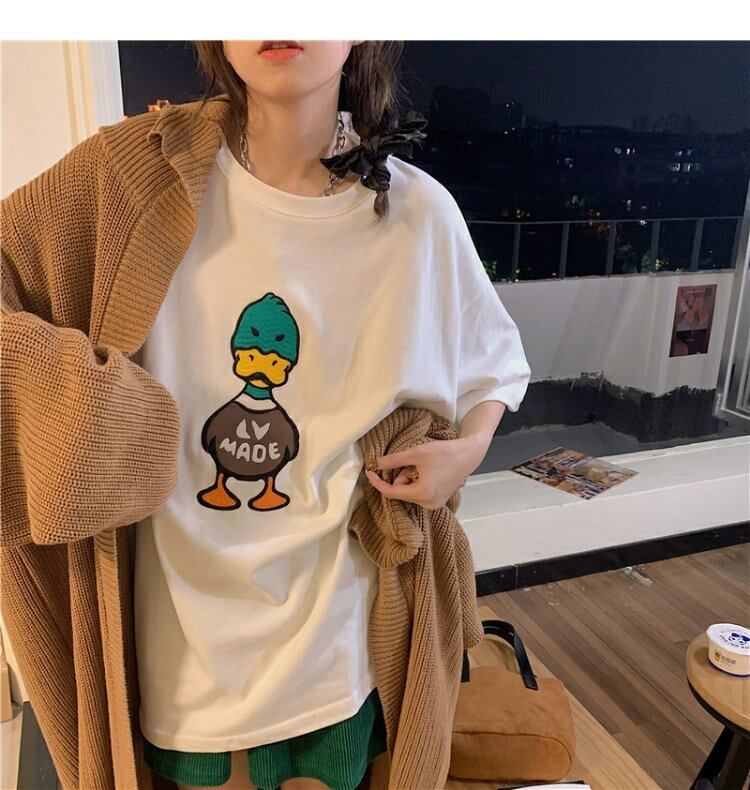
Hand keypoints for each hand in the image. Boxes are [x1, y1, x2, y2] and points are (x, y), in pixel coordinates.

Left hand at [365, 436, 484, 509]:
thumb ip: (394, 460)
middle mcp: (428, 504)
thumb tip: (376, 464)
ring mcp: (434, 504)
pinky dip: (417, 483)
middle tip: (414, 463)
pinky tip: (428, 472)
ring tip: (424, 467)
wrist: (468, 455)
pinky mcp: (438, 502)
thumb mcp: (416, 453)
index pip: (392, 492)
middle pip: (401, 492)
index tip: (368, 473)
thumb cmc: (445, 452)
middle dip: (402, 476)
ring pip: (409, 492)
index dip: (378, 483)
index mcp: (423, 493)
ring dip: (410, 479)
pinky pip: (418, 493)